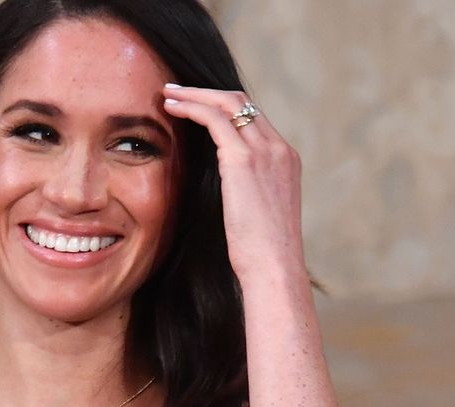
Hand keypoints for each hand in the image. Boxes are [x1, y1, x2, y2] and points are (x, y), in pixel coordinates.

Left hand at [162, 84, 305, 283]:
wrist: (274, 268)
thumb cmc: (262, 254)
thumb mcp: (259, 215)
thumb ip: (247, 193)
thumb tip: (226, 194)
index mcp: (286, 160)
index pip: (253, 119)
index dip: (223, 108)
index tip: (197, 107)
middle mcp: (279, 149)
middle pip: (242, 102)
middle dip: (207, 93)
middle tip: (177, 91)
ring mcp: (264, 152)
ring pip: (227, 103)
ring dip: (194, 95)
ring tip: (168, 95)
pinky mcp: (243, 161)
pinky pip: (214, 118)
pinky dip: (192, 107)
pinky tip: (171, 108)